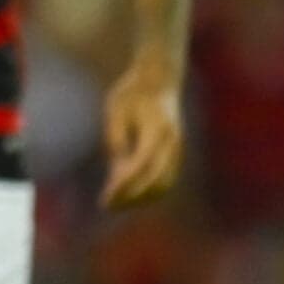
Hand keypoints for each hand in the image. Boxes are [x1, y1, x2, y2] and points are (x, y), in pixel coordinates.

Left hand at [100, 64, 183, 209]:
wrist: (159, 78)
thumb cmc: (132, 93)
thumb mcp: (115, 112)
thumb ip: (116, 141)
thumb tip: (117, 174)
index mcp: (156, 130)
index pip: (140, 166)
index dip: (124, 185)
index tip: (106, 198)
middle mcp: (172, 143)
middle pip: (155, 181)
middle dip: (131, 197)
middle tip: (106, 205)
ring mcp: (178, 148)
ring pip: (164, 184)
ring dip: (141, 197)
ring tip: (116, 203)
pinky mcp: (176, 152)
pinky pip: (166, 179)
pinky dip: (150, 190)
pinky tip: (130, 194)